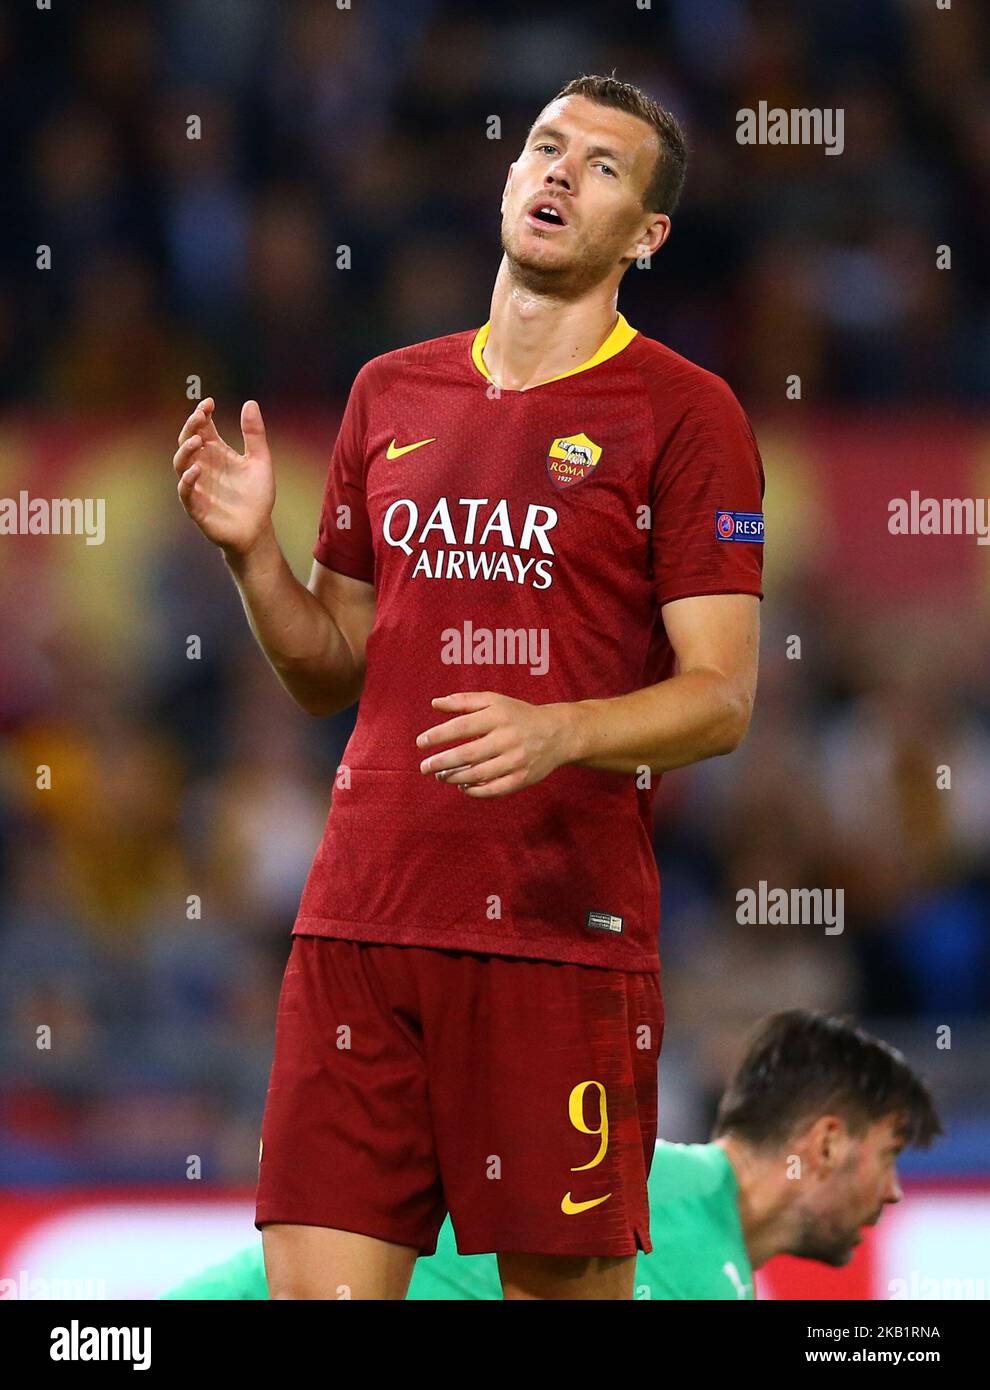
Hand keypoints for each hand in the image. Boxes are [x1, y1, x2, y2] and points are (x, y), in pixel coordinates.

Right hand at [172, 398, 275, 556]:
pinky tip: (196, 470)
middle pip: (188, 441)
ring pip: (181, 464)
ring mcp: (198, 486)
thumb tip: (250, 402)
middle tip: (200, 415)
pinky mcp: (196, 507)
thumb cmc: (257, 496)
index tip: (209, 403)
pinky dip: (188, 480)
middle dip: (191, 426)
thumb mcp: (260, 461)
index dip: (202, 414)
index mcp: (216, 453)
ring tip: (198, 439)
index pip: (203, 428)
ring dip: (186, 450)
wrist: (257, 529)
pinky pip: (185, 492)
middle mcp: (203, 466)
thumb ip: (255, 434)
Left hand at [416, 691, 574, 798]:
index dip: (438, 735)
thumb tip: (435, 704)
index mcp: (498, 716)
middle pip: (468, 754)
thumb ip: (464, 701)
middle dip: (442, 762)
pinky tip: (463, 787)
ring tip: (441, 776)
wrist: (558, 733)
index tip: (421, 743)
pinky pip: (494, 789)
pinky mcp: (523, 778)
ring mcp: (516, 760)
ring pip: (479, 774)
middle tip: (424, 767)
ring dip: (455, 778)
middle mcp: (507, 738)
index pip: (462, 727)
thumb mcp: (495, 701)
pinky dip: (476, 791)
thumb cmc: (519, 715)